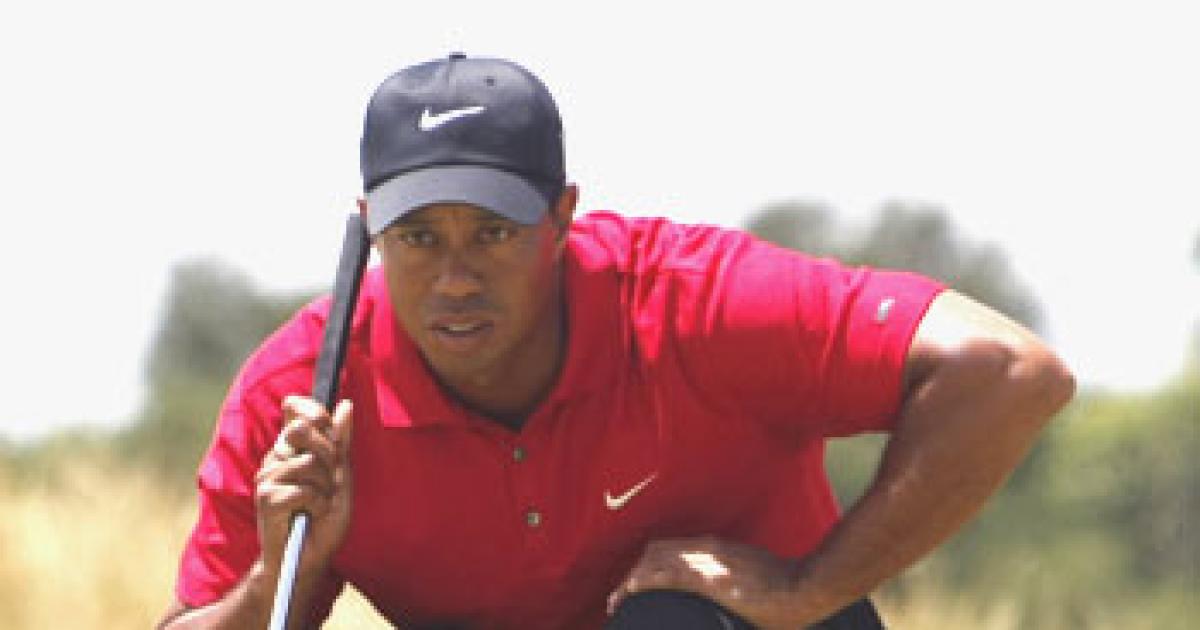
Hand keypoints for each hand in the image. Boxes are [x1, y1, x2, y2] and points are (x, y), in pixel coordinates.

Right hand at [255, 396, 353, 581]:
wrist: (310, 556)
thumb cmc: (325, 517)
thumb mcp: (341, 476)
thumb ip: (341, 441)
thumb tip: (345, 404)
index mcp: (292, 448)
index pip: (295, 409)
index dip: (314, 412)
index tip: (327, 430)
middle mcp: (276, 458)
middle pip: (301, 429)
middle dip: (328, 453)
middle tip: (330, 481)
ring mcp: (267, 477)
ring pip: (308, 462)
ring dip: (325, 487)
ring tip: (320, 504)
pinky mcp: (265, 499)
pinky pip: (303, 490)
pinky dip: (317, 505)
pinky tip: (311, 515)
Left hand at [608, 536, 816, 628]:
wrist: (807, 587)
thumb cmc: (788, 587)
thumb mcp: (755, 577)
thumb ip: (735, 582)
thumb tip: (729, 597)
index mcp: (718, 549)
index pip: (671, 549)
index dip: (648, 564)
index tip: (635, 583)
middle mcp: (707, 549)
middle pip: (656, 552)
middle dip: (634, 572)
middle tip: (619, 597)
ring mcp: (708, 562)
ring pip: (655, 562)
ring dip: (631, 580)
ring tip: (616, 601)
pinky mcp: (710, 580)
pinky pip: (665, 576)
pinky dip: (642, 582)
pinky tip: (628, 592)